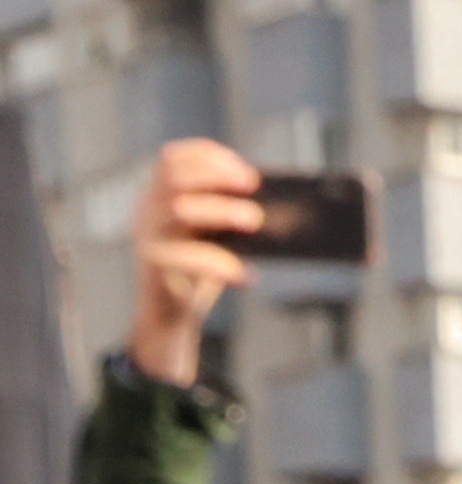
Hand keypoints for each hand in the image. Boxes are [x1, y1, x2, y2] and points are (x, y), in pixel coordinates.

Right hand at [126, 140, 259, 388]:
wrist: (170, 313)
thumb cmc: (198, 269)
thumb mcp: (212, 236)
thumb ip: (227, 215)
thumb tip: (276, 206)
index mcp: (160, 195)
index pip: (172, 158)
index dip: (207, 156)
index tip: (245, 169)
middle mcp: (148, 209)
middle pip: (175, 176)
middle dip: (216, 174)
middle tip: (253, 185)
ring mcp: (148, 237)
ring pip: (179, 210)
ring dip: (222, 210)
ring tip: (255, 221)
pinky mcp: (154, 267)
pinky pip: (185, 258)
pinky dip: (220, 263)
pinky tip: (246, 275)